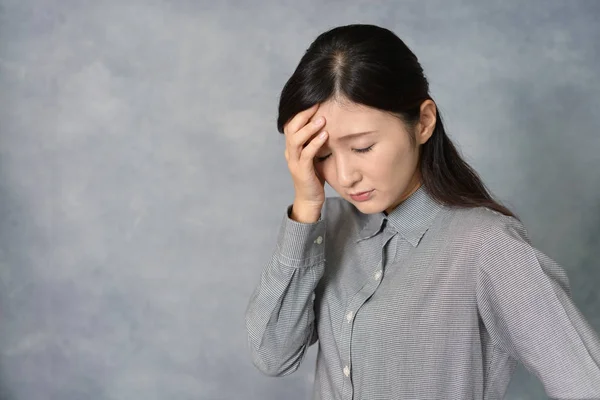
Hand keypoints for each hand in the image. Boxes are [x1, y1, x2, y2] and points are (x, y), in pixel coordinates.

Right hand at [283, 104, 328, 220]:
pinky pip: (306, 154)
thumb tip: (328, 122)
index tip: (315, 99)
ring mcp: (294, 161)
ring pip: (296, 139)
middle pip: (290, 127)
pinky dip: (315, 143)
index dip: (301, 111)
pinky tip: (325, 135)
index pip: (292, 123)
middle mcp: (290, 152)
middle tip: (317, 103)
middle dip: (303, 114)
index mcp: (292, 146)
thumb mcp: (315, 154)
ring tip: (322, 119)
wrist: (310, 199)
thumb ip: (317, 140)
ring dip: (308, 128)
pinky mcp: (302, 171)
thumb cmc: (314, 176)